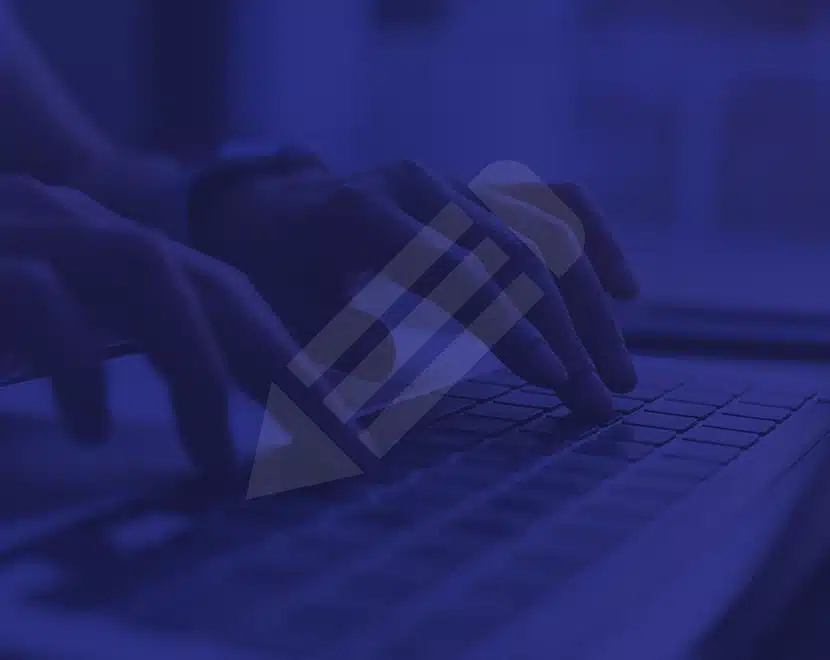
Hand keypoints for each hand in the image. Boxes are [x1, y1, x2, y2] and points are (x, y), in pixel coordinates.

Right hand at [0, 175, 366, 477]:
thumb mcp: (60, 325)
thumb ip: (131, 349)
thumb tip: (222, 418)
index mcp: (111, 249)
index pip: (224, 293)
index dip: (286, 351)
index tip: (337, 420)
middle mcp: (81, 228)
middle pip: (211, 283)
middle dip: (280, 363)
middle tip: (332, 443)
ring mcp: (27, 231)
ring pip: (144, 272)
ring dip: (194, 367)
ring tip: (213, 456)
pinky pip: (39, 296)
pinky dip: (75, 362)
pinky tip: (87, 427)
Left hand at [188, 148, 639, 416]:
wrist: (272, 208)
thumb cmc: (273, 268)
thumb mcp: (276, 305)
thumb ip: (324, 335)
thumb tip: (384, 362)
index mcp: (368, 213)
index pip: (458, 269)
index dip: (512, 324)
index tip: (556, 381)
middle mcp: (425, 185)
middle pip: (519, 254)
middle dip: (568, 333)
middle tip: (601, 404)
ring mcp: (458, 182)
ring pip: (548, 233)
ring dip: (593, 305)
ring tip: (621, 375)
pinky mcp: (478, 188)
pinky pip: (553, 200)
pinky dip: (594, 238)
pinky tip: (626, 286)